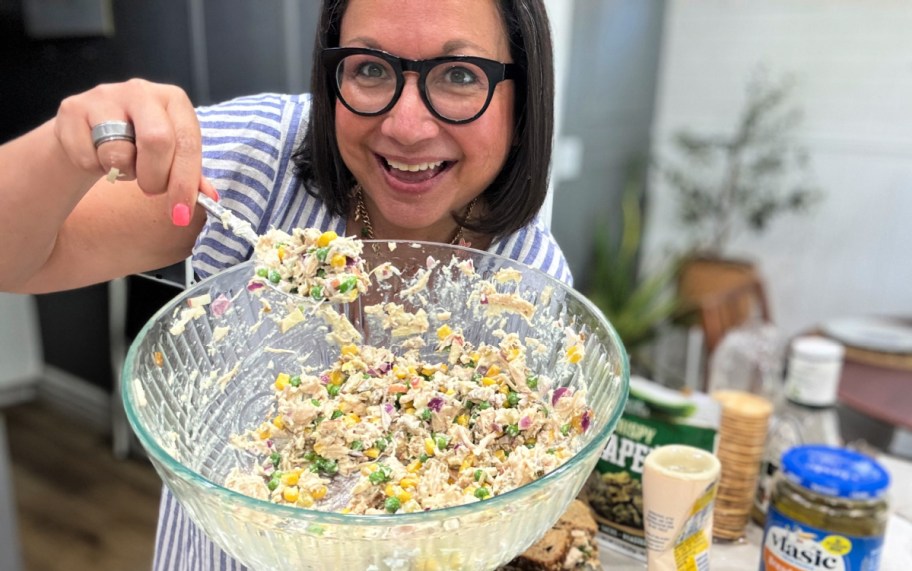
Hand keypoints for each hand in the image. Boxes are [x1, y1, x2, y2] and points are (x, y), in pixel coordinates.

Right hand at [53, 78, 215, 224]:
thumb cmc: (137, 142)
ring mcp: (104, 96)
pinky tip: (98, 156)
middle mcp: (141, 91)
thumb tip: (210, 197)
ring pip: (118, 153)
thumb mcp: (170, 153)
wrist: (88, 129)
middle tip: (152, 190)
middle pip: (156, 141)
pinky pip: (87, 158)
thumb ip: (190, 174)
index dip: (185, 181)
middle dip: (156, 178)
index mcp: (174, 100)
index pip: (187, 142)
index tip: (181, 212)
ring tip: (124, 164)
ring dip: (124, 173)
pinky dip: (95, 168)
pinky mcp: (73, 109)